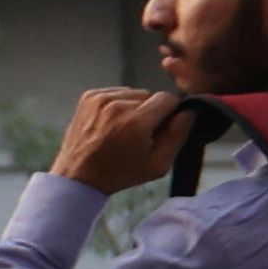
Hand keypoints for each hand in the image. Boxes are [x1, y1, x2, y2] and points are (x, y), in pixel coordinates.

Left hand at [53, 84, 202, 194]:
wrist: (78, 175)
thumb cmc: (121, 173)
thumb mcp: (158, 164)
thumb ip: (178, 135)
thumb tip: (190, 111)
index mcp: (135, 121)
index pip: (168, 98)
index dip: (171, 112)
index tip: (164, 127)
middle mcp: (117, 104)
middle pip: (150, 95)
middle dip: (152, 111)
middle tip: (141, 133)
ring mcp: (99, 98)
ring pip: (133, 93)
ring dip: (135, 107)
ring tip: (124, 129)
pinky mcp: (88, 97)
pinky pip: (116, 92)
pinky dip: (119, 104)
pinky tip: (112, 122)